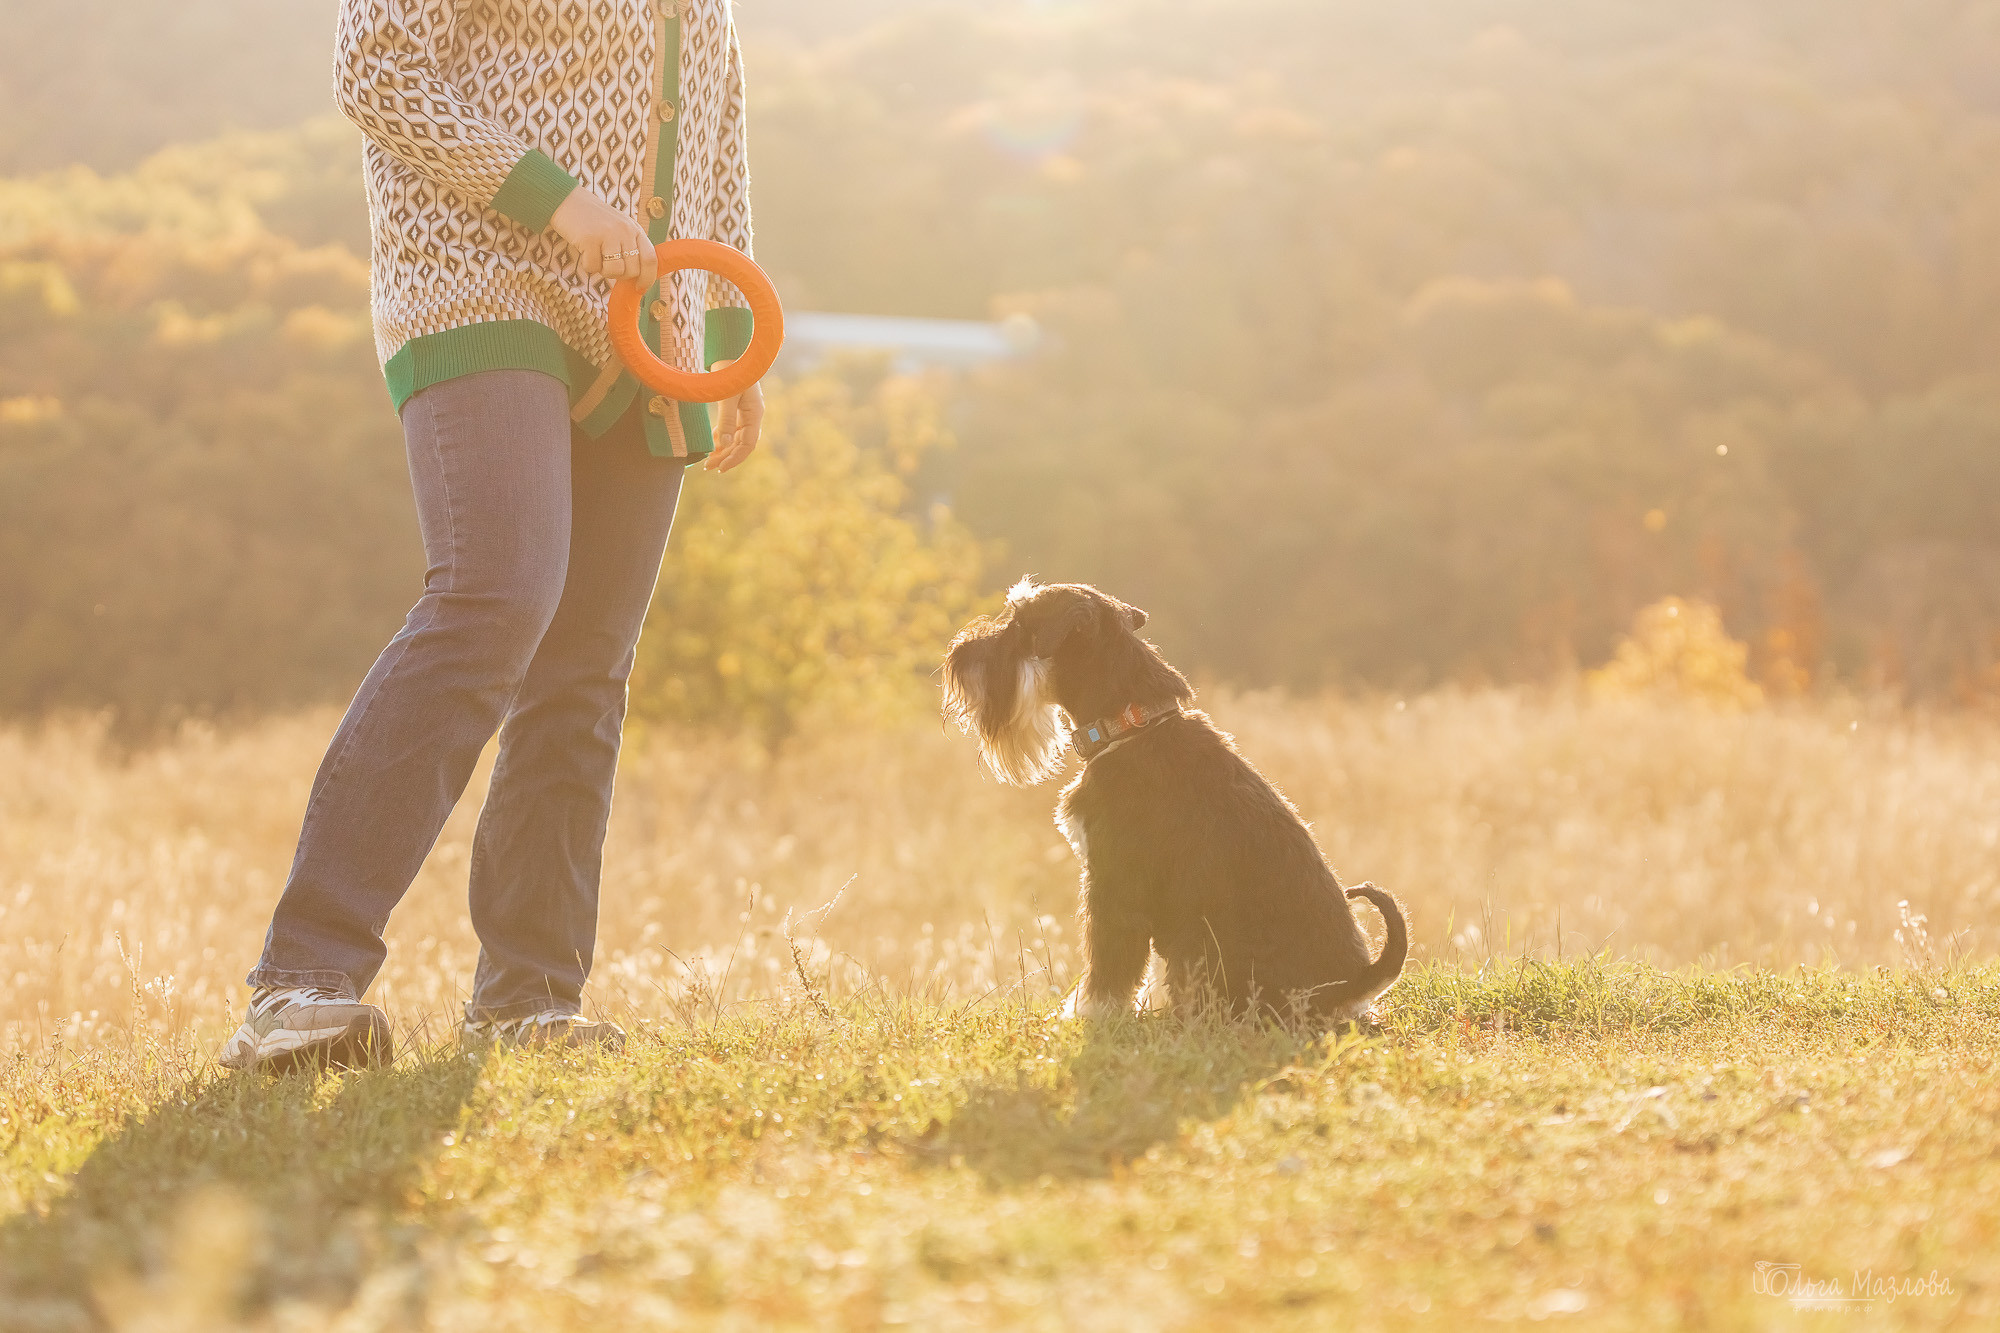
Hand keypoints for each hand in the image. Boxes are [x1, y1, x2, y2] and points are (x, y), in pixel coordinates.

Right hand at [549, 188, 657, 288]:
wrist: (567, 201)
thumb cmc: (594, 220)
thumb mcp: (619, 228)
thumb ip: (630, 247)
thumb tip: (637, 279)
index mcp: (635, 229)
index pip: (650, 259)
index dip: (647, 278)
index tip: (639, 288)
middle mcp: (625, 230)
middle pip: (632, 270)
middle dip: (620, 276)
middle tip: (607, 265)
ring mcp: (608, 234)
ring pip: (614, 271)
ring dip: (604, 271)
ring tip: (597, 258)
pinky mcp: (589, 239)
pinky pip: (593, 267)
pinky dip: (588, 265)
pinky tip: (585, 251)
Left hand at [704, 358, 764, 472]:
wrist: (731, 349)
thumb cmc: (731, 370)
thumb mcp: (728, 396)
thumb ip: (726, 420)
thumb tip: (724, 444)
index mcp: (755, 413)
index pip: (748, 444)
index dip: (735, 458)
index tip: (721, 468)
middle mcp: (753, 415)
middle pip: (742, 443)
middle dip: (727, 456)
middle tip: (709, 468)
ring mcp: (745, 411)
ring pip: (736, 437)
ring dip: (724, 449)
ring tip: (709, 461)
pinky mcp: (737, 406)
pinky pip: (731, 428)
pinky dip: (722, 437)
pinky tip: (713, 444)